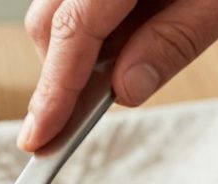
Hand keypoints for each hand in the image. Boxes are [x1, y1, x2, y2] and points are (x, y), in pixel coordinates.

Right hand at [19, 0, 217, 150]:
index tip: (41, 136)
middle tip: (77, 123)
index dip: (54, 88)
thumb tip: (126, 89)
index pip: (74, 29)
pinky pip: (83, 1)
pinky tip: (129, 42)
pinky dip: (97, 30)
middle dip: (62, 75)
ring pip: (60, 11)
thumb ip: (176, 41)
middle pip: (51, 21)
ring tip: (125, 71)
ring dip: (80, 52)